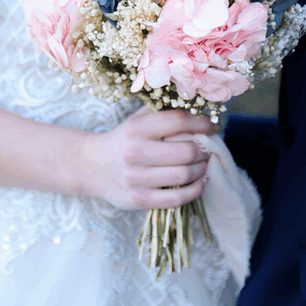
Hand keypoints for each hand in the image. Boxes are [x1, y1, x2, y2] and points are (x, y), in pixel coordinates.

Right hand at [78, 108, 214, 209]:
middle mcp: (135, 152)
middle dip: (204, 149)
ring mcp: (137, 178)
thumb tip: (199, 105)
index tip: (212, 125)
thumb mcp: (138, 119)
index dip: (201, 122)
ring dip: (202, 168)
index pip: (178, 121)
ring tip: (204, 163)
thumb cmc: (124, 139)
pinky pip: (177, 198)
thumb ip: (163, 110)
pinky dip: (196, 189)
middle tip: (208, 147)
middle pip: (186, 151)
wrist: (93, 166)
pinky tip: (200, 181)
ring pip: (184, 174)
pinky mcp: (140, 199)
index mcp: (137, 128)